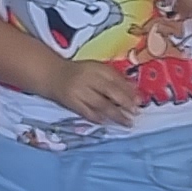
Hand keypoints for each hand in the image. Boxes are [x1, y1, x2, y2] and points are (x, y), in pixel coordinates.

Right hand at [27, 46, 141, 126]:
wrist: (52, 76)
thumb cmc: (80, 73)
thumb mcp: (97, 70)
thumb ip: (115, 79)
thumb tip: (135, 91)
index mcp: (95, 68)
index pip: (115, 79)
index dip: (128, 90)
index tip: (139, 101)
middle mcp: (87, 78)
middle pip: (109, 91)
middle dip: (124, 103)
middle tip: (135, 113)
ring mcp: (78, 91)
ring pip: (100, 104)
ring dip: (115, 115)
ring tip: (127, 122)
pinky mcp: (71, 103)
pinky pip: (87, 112)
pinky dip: (99, 118)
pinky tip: (107, 122)